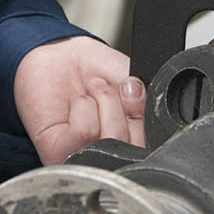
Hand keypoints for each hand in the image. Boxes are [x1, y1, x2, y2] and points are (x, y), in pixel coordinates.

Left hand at [13, 36, 146, 165]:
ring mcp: (81, 159)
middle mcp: (107, 158)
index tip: (134, 91)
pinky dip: (84, 109)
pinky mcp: (56, 152)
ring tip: (90, 93)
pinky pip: (84, 133)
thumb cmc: (94, 70)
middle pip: (134, 149)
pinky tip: (76, 103)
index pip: (152, 151)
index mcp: (129, 147)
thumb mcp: (133, 84)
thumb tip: (157, 114)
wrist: (59, 54)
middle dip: (124, 109)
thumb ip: (149, 105)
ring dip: (103, 103)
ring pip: (111, 139)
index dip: (145, 118)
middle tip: (106, 89)